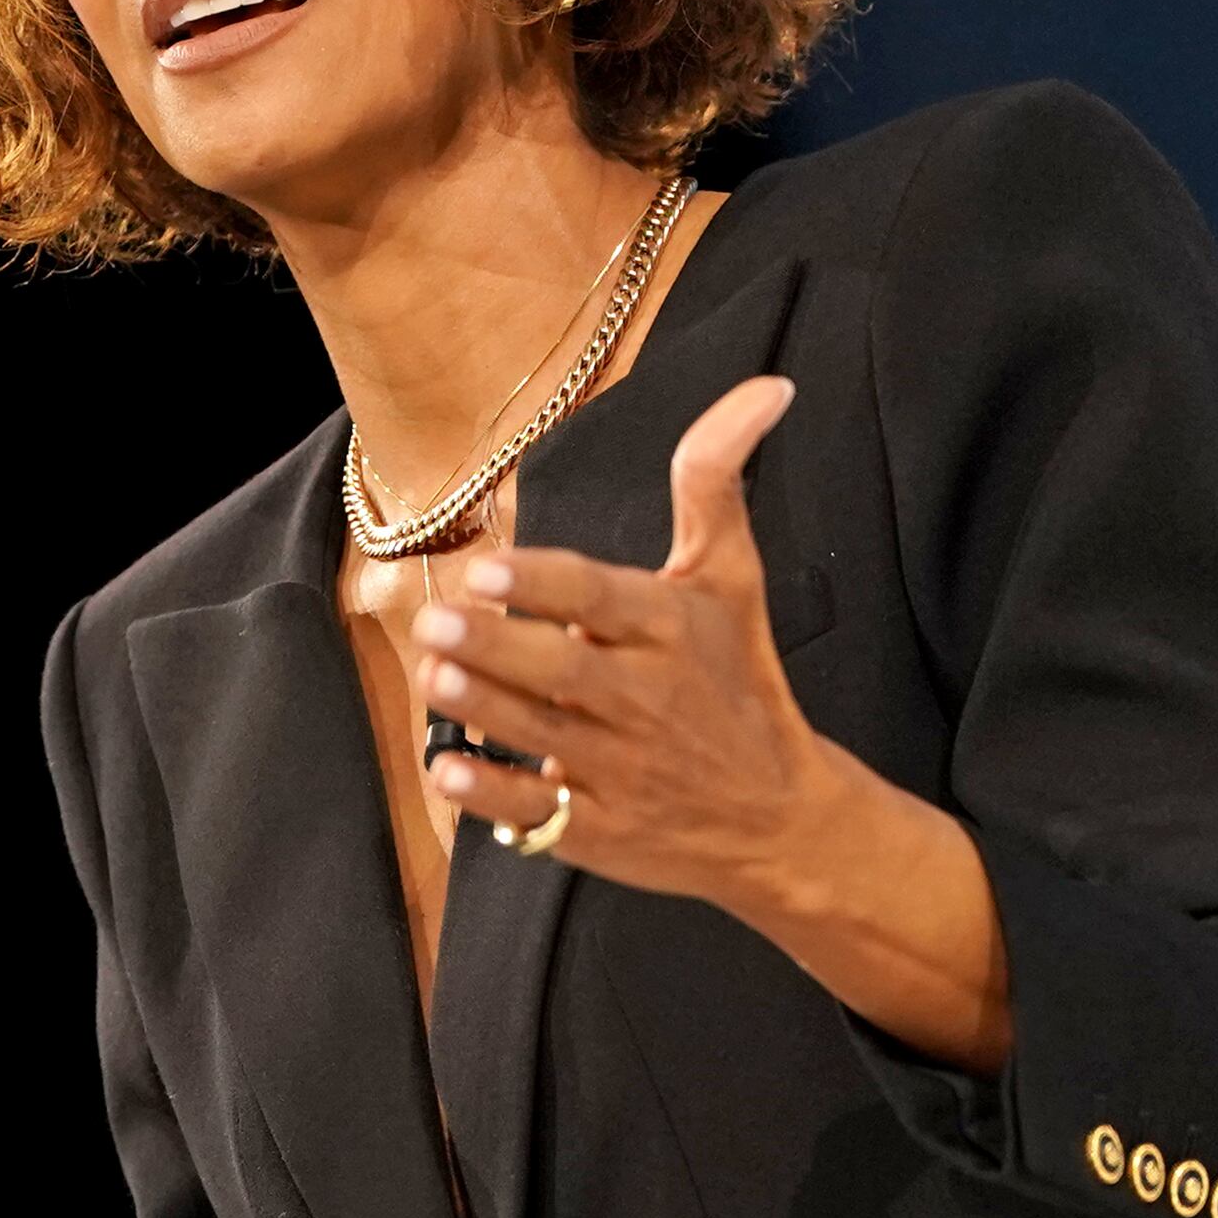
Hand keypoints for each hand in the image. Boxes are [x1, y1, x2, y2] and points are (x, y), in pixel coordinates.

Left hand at [417, 374, 1014, 1067]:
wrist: (783, 820)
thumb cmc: (740, 682)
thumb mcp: (732, 580)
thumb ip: (715, 482)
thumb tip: (763, 387)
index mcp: (673, 631)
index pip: (601, 599)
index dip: (544, 585)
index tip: (488, 568)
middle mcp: (648, 700)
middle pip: (564, 670)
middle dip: (499, 647)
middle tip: (438, 620)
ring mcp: (623, 770)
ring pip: (542, 734)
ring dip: (484, 707)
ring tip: (434, 674)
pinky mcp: (602, 830)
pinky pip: (540, 811)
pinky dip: (493, 795)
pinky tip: (446, 770)